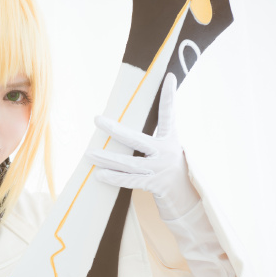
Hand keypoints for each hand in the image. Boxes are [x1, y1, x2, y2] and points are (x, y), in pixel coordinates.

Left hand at [86, 73, 199, 219]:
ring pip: (128, 163)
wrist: (187, 199)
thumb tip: (131, 123)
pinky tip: (99, 175)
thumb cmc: (170, 170)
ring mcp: (160, 169)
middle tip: (96, 119)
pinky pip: (130, 181)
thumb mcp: (167, 149)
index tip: (167, 77)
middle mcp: (166, 152)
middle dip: (114, 129)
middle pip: (136, 139)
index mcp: (171, 140)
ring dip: (106, 159)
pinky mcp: (155, 185)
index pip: (169, 113)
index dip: (169, 95)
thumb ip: (153, 137)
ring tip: (89, 154)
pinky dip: (114, 178)